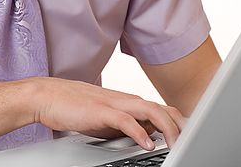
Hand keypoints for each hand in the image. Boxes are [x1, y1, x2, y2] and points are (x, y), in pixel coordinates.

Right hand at [30, 77, 185, 149]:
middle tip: (192, 141)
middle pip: (162, 108)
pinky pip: (126, 120)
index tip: (191, 136)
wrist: (48, 96)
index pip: (161, 109)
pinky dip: (140, 132)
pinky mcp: (101, 110)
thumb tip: (146, 135)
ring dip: (167, 128)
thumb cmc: (75, 106)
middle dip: (180, 125)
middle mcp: (126, 100)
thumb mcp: (107, 119)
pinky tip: (148, 144)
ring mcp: (115, 103)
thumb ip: (127, 125)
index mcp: (128, 102)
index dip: (178, 122)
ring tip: (177, 144)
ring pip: (150, 110)